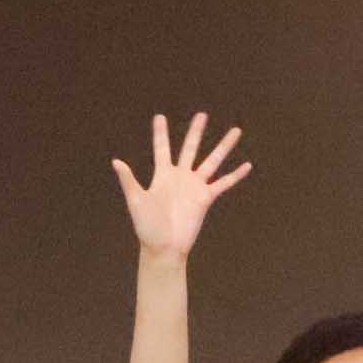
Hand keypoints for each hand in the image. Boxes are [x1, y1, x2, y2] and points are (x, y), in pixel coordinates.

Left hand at [112, 111, 250, 259]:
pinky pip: (223, 184)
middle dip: (196, 132)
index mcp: (162, 175)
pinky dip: (235, 175)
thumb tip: (116, 161)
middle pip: (190, 148)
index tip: (160, 117)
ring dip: (224, 146)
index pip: (162, 148)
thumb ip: (129, 180)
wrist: (163, 248)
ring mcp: (194, 187)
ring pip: (212, 161)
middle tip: (202, 114)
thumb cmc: (147, 227)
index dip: (161, 133)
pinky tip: (247, 165)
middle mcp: (180, 177)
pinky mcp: (205, 199)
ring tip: (236, 131)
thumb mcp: (136, 201)